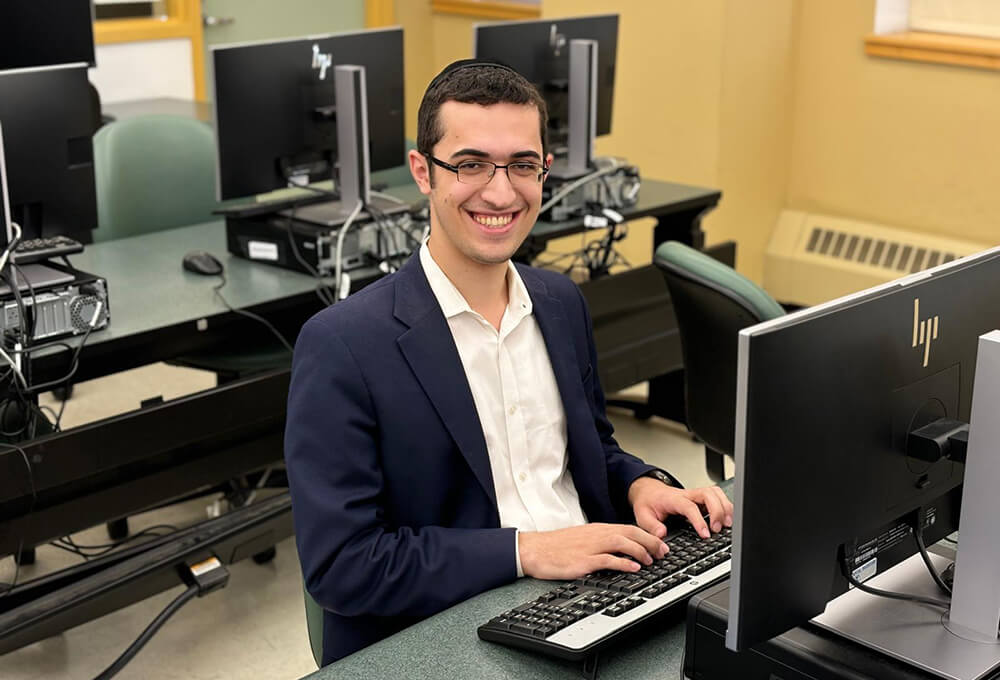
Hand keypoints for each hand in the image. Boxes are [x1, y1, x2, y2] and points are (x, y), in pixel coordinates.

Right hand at [518, 523, 668, 579]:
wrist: (535, 549)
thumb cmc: (557, 546)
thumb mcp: (583, 539)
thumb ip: (602, 541)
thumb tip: (621, 549)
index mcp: (598, 529)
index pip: (629, 528)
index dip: (649, 536)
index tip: (661, 545)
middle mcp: (597, 535)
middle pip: (630, 533)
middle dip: (651, 542)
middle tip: (663, 553)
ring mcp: (590, 546)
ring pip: (622, 543)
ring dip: (640, 551)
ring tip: (651, 560)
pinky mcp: (583, 560)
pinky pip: (607, 560)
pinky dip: (622, 563)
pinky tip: (633, 568)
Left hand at [627, 477, 733, 540]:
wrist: (649, 491)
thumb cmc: (648, 503)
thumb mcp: (643, 516)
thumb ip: (651, 526)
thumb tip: (662, 535)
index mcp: (673, 499)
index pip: (689, 507)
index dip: (699, 520)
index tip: (705, 534)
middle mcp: (687, 494)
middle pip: (708, 494)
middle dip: (717, 511)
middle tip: (718, 529)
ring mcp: (695, 495)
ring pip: (715, 493)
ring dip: (724, 507)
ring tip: (727, 525)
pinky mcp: (701, 498)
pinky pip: (718, 496)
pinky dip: (725, 506)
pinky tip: (727, 519)